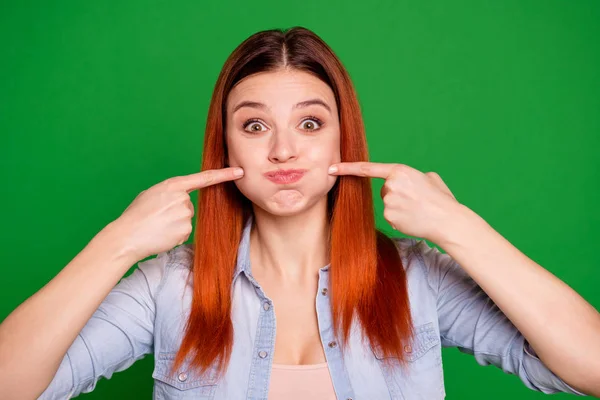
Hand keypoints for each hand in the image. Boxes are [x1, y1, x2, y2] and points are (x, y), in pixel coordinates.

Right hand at [112, 167, 244, 260]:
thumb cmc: (136, 216)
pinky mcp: (186, 230)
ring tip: (157, 226)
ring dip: (175, 224)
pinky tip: (161, 235)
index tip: (239, 171)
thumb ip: (170, 193)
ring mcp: (185, 214)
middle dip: (175, 212)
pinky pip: (184, 232)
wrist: (127, 236)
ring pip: (186, 219)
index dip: (224, 175)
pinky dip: (174, 235)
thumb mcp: (151, 195)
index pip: (204, 178)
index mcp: (172, 186)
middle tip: (157, 217)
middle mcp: (182, 198)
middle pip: (188, 205)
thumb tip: (181, 199)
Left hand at [328, 162, 460, 242]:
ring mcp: (389, 202)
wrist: (447, 220)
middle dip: (396, 194)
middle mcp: (391, 185)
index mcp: (400, 171)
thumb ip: (413, 176)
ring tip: (418, 210)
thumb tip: (406, 182)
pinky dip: (401, 218)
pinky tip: (414, 219)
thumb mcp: (429, 178)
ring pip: (388, 204)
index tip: (332, 168)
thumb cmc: (441, 199)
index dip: (347, 168)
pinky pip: (391, 216)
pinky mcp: (389, 217)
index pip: (368, 168)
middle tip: (416, 200)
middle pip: (384, 190)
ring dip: (399, 207)